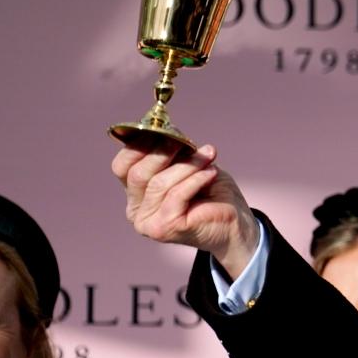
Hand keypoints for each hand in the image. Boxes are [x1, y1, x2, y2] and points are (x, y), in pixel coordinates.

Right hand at [111, 139, 259, 278]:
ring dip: (187, 165)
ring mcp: (148, 222)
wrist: (236, 224)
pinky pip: (177, 195)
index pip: (122, 166)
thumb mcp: (188, 167)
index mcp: (135, 194)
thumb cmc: (212, 193)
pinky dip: (196, 179)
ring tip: (209, 156)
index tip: (164, 130)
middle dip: (162, 152)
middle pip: (137, 174)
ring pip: (160, 183)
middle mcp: (135, 211)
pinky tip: (212, 172)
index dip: (139, 145)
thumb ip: (174, 154)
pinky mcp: (165, 228)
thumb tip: (168, 132)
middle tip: (184, 140)